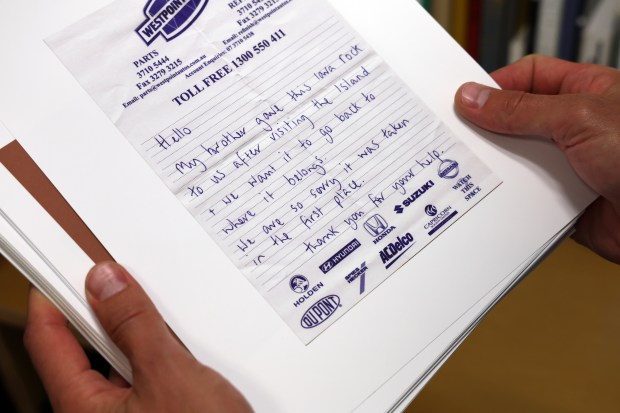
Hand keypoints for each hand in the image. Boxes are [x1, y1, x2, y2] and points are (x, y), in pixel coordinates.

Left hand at [24, 262, 252, 412]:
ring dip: (134, 330)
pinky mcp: (152, 411)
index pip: (47, 339)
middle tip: (124, 280)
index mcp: (82, 408)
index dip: (52, 294)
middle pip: (82, 346)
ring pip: (116, 357)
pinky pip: (140, 371)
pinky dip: (153, 349)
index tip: (63, 262)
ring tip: (158, 312)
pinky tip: (177, 341)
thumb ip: (135, 326)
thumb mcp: (169, 375)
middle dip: (103, 310)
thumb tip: (107, 284)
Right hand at [455, 55, 619, 263]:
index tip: (465, 99)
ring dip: (500, 168)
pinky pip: (524, 197)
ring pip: (517, 161)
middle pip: (517, 121)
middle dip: (491, 130)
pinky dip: (511, 200)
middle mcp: (575, 128)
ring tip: (476, 168)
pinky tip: (499, 198)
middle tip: (460, 136)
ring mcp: (568, 164)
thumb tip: (475, 98)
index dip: (497, 85)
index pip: (530, 77)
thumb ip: (522, 109)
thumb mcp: (579, 118)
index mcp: (585, 93)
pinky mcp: (562, 200)